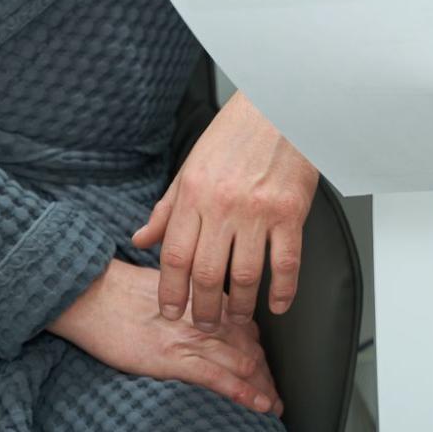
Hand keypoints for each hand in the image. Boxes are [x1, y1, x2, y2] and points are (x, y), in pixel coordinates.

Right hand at [51, 260, 280, 414]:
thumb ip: (190, 302)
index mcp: (205, 298)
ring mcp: (191, 338)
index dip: (258, 350)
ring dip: (261, 387)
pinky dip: (241, 392)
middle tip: (276, 394)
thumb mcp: (166, 289)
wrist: (92, 294)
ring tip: (273, 405)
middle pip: (249, 348)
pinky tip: (257, 403)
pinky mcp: (174, 358)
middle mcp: (206, 316)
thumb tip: (202, 317)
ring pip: (240, 364)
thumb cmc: (120, 291)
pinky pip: (217, 377)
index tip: (265, 367)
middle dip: (265, 374)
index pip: (244, 327)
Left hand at [133, 93, 318, 328]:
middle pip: (207, 272)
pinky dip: (283, 289)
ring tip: (237, 318)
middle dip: (202, 308)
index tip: (171, 311)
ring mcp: (258, 210)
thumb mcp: (191, 167)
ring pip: (245, 274)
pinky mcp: (290, 211)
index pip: (175, 255)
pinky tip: (277, 304)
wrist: (279, 106)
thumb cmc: (235, 134)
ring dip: (240, 305)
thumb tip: (142, 239)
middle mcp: (223, 205)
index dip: (171, 291)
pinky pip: (286, 261)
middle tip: (203, 325)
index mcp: (194, 194)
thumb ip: (167, 208)